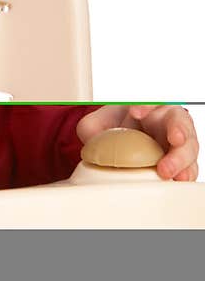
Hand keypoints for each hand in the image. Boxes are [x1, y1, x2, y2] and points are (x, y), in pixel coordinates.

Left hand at [76, 105, 198, 180]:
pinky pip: (187, 168)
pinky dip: (184, 173)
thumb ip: (91, 127)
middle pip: (181, 123)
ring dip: (181, 159)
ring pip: (189, 148)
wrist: (119, 143)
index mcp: (150, 108)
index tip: (135, 111)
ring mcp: (176, 145)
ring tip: (167, 170)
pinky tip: (178, 179)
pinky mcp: (179, 163)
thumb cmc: (115, 128)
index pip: (153, 101)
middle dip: (179, 131)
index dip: (148, 105)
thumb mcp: (97, 124)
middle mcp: (167, 124)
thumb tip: (92, 139)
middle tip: (175, 139)